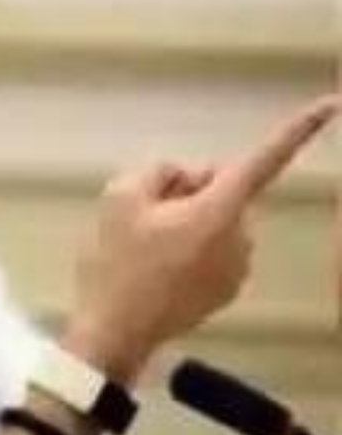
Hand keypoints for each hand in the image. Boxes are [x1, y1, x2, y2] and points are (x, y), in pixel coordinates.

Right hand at [64, 95, 338, 383]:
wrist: (115, 331)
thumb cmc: (117, 263)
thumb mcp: (120, 197)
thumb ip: (160, 171)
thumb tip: (185, 178)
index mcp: (220, 210)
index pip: (262, 160)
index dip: (297, 129)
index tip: (331, 103)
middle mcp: (242, 237)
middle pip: (225, 190)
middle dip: (192, 192)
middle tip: (146, 216)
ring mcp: (239, 267)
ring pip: (219, 221)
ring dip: (190, 222)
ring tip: (147, 247)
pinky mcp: (229, 290)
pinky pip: (217, 250)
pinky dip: (192, 249)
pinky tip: (159, 267)